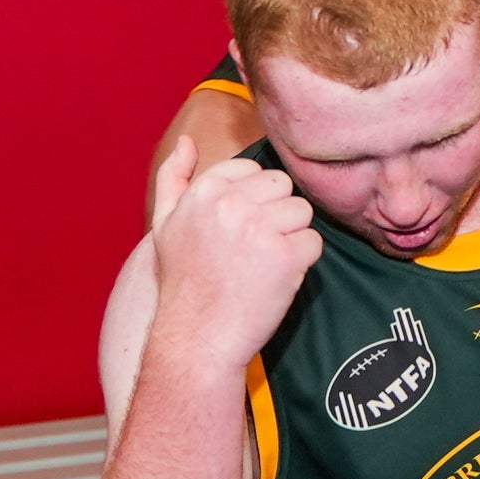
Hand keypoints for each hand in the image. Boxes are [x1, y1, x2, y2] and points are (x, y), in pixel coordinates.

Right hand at [145, 137, 320, 370]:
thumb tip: (186, 141)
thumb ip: (174, 177)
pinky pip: (313, 243)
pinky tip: (276, 278)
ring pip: (302, 213)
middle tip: (253, 250)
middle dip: (276, 215)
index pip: (255, 172)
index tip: (238, 231)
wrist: (197, 338)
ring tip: (263, 264)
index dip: (254, 202)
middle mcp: (231, 204)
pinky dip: (302, 262)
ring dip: (291, 238)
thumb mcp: (165, 223)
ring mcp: (259, 229)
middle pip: (283, 188)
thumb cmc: (184, 282)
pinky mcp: (285, 257)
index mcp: (205, 190)